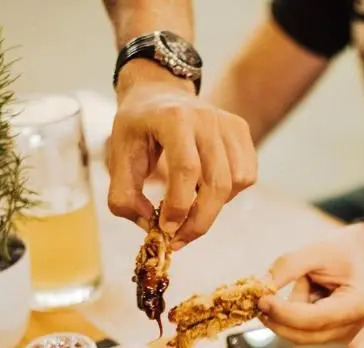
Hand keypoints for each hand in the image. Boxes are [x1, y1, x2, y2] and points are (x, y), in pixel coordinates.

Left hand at [107, 62, 256, 248]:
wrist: (157, 93)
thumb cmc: (136, 128)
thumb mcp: (117, 158)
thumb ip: (123, 197)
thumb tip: (150, 226)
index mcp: (173, 118)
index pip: (186, 169)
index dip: (179, 206)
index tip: (165, 229)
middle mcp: (206, 117)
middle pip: (217, 181)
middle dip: (199, 220)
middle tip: (180, 239)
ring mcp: (228, 122)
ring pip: (237, 181)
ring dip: (214, 208)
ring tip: (191, 211)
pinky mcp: (241, 131)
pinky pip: (246, 175)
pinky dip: (229, 194)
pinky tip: (205, 193)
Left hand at [258, 224, 363, 344]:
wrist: (363, 256)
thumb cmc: (343, 251)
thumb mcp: (316, 250)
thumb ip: (288, 267)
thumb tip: (259, 287)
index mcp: (356, 305)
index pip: (313, 319)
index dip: (283, 312)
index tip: (261, 299)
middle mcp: (352, 327)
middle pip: (303, 335)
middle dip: (278, 318)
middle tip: (259, 298)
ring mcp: (341, 335)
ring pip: (299, 335)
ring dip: (288, 313)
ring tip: (304, 283)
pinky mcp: (330, 335)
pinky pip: (301, 331)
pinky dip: (293, 315)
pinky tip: (306, 293)